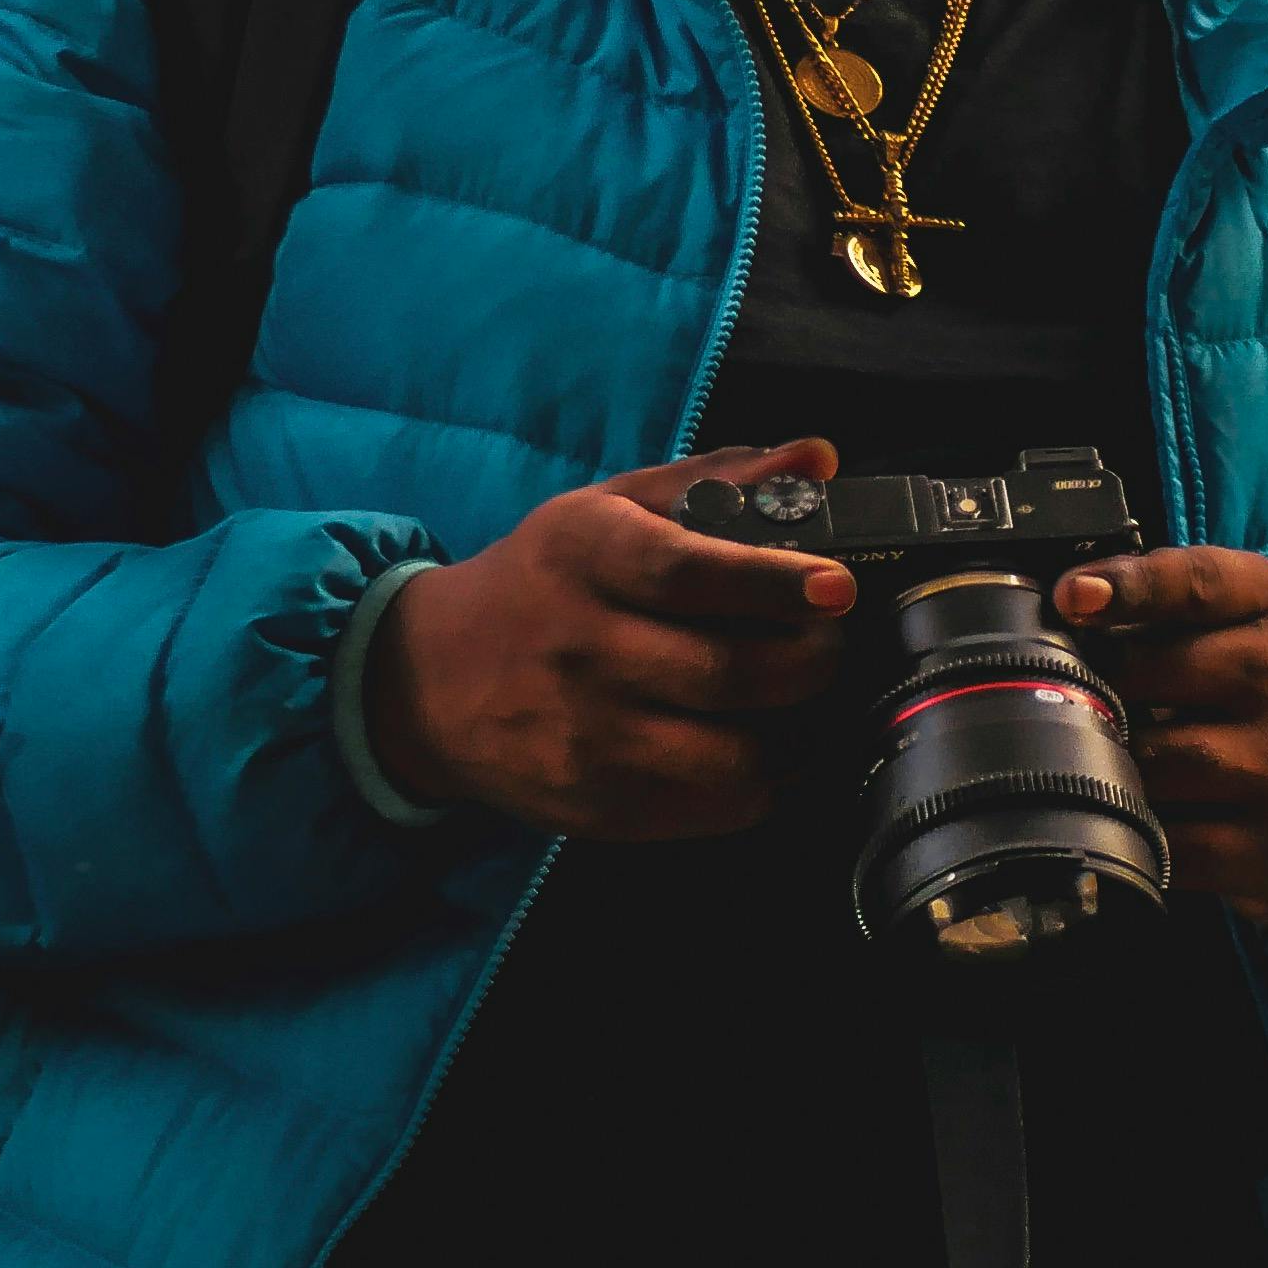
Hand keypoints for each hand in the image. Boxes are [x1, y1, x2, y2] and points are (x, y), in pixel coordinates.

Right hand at [366, 440, 854, 838]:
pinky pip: (713, 809)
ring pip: (729, 755)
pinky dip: (760, 781)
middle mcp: (581, 649)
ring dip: (791, 730)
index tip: (836, 585)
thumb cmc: (544, 580)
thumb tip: (819, 458)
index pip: (687, 574)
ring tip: (798, 698)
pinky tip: (761, 746)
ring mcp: (587, 738)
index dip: (773, 582)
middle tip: (827, 640)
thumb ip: (718, 480)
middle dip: (808, 659)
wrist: (431, 681)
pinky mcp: (598, 808)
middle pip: (725, 672)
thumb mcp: (610, 508)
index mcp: (586, 556)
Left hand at [1058, 547, 1267, 931]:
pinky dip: (1137, 834)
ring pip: (1150, 765)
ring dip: (1111, 767)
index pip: (1196, 582)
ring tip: (1111, 763)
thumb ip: (1175, 598)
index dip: (1128, 585)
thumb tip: (1071, 602)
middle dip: (1098, 689)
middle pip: (1147, 675)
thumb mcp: (1255, 623)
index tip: (1071, 596)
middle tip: (1080, 701)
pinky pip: (1168, 845)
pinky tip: (1142, 821)